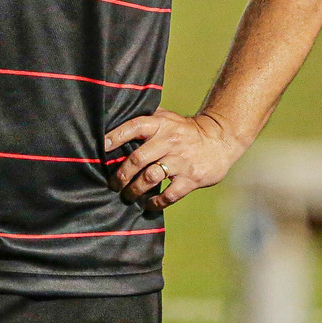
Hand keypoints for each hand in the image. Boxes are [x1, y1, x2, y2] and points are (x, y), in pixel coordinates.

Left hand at [104, 110, 245, 211]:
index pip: (134, 126)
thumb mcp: (167, 117)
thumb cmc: (184, 129)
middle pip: (138, 157)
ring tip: (127, 196)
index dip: (116, 137)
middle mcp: (169, 141)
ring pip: (151, 177)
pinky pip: (170, 194)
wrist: (220, 139)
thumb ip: (145, 119)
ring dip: (135, 189)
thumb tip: (114, 121)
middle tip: (113, 183)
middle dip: (121, 173)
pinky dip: (156, 202)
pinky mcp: (191, 178)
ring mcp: (181, 161)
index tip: (102, 148)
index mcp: (161, 124)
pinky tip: (148, 204)